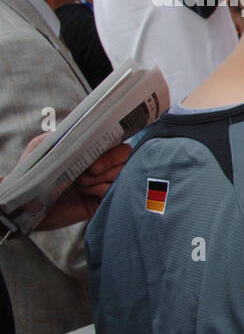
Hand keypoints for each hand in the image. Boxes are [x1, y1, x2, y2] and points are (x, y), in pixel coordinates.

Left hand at [7, 137, 129, 230]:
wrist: (27, 205)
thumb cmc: (32, 174)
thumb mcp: (43, 147)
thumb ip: (63, 134)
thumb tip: (84, 129)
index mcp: (89, 149)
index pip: (115, 139)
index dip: (111, 145)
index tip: (95, 154)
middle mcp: (100, 164)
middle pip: (125, 154)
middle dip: (108, 161)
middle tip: (89, 170)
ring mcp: (104, 181)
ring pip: (121, 172)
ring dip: (99, 177)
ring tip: (80, 184)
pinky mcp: (103, 199)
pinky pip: (115, 189)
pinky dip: (101, 189)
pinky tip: (86, 193)